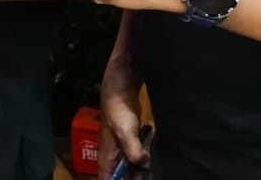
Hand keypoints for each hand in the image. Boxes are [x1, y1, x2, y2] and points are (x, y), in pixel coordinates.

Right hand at [98, 52, 148, 179]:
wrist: (121, 90)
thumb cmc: (118, 111)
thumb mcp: (125, 131)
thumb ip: (132, 150)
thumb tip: (143, 163)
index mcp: (106, 157)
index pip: (106, 179)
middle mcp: (112, 157)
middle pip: (120, 176)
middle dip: (133, 178)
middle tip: (148, 176)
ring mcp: (121, 150)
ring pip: (129, 168)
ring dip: (140, 171)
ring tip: (154, 171)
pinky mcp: (130, 143)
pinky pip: (136, 158)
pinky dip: (144, 162)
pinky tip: (154, 161)